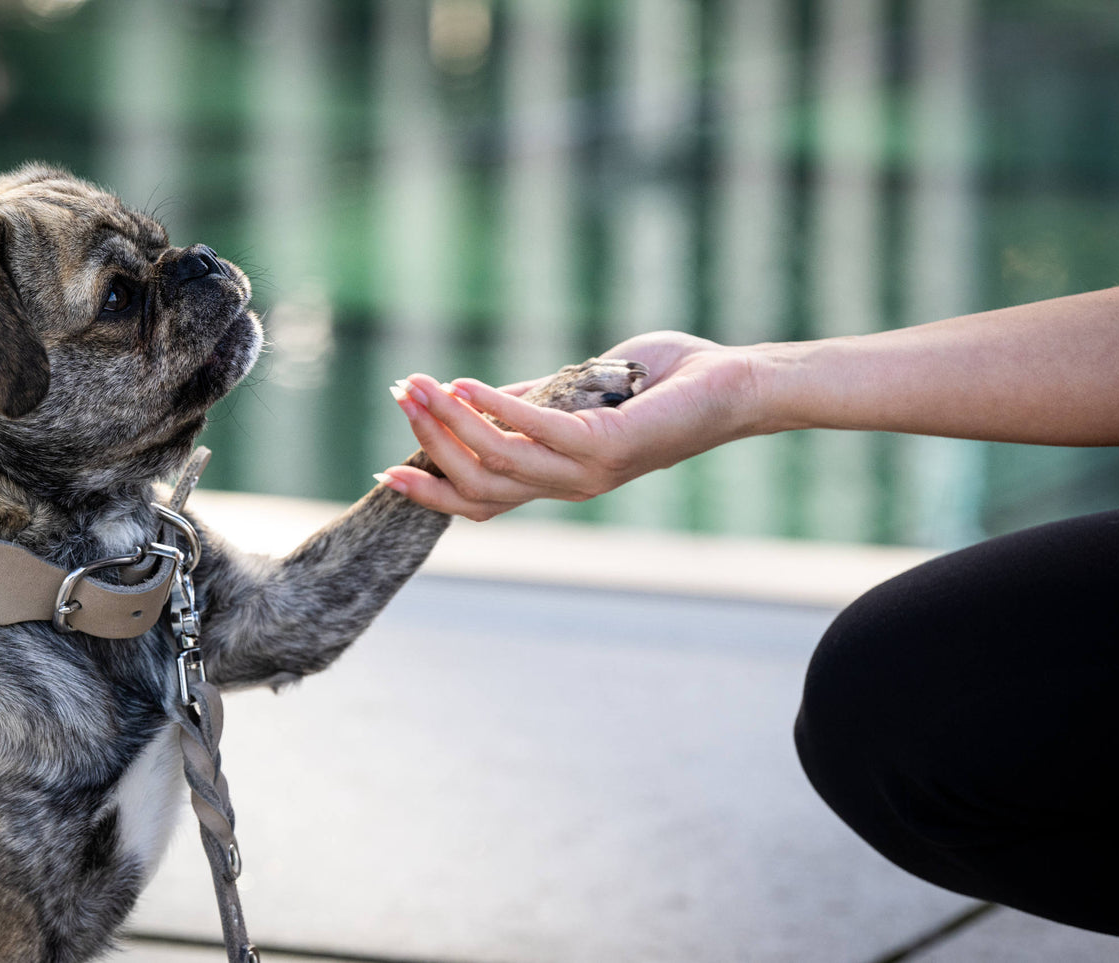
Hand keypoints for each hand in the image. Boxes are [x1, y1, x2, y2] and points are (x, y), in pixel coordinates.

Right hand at [376, 331, 766, 519]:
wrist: (732, 386)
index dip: (432, 491)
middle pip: (477, 484)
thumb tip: (469, 397)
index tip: (386, 471)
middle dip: (429, 443)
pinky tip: (465, 383)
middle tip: (400, 396)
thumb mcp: (580, 394)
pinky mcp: (606, 446)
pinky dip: (493, 406)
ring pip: (497, 461)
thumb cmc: (663, 384)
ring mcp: (588, 472)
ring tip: (419, 385)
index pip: (481, 503)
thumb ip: (530, 402)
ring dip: (450, 423)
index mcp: (560, 480)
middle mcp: (569, 486)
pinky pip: (534, 430)